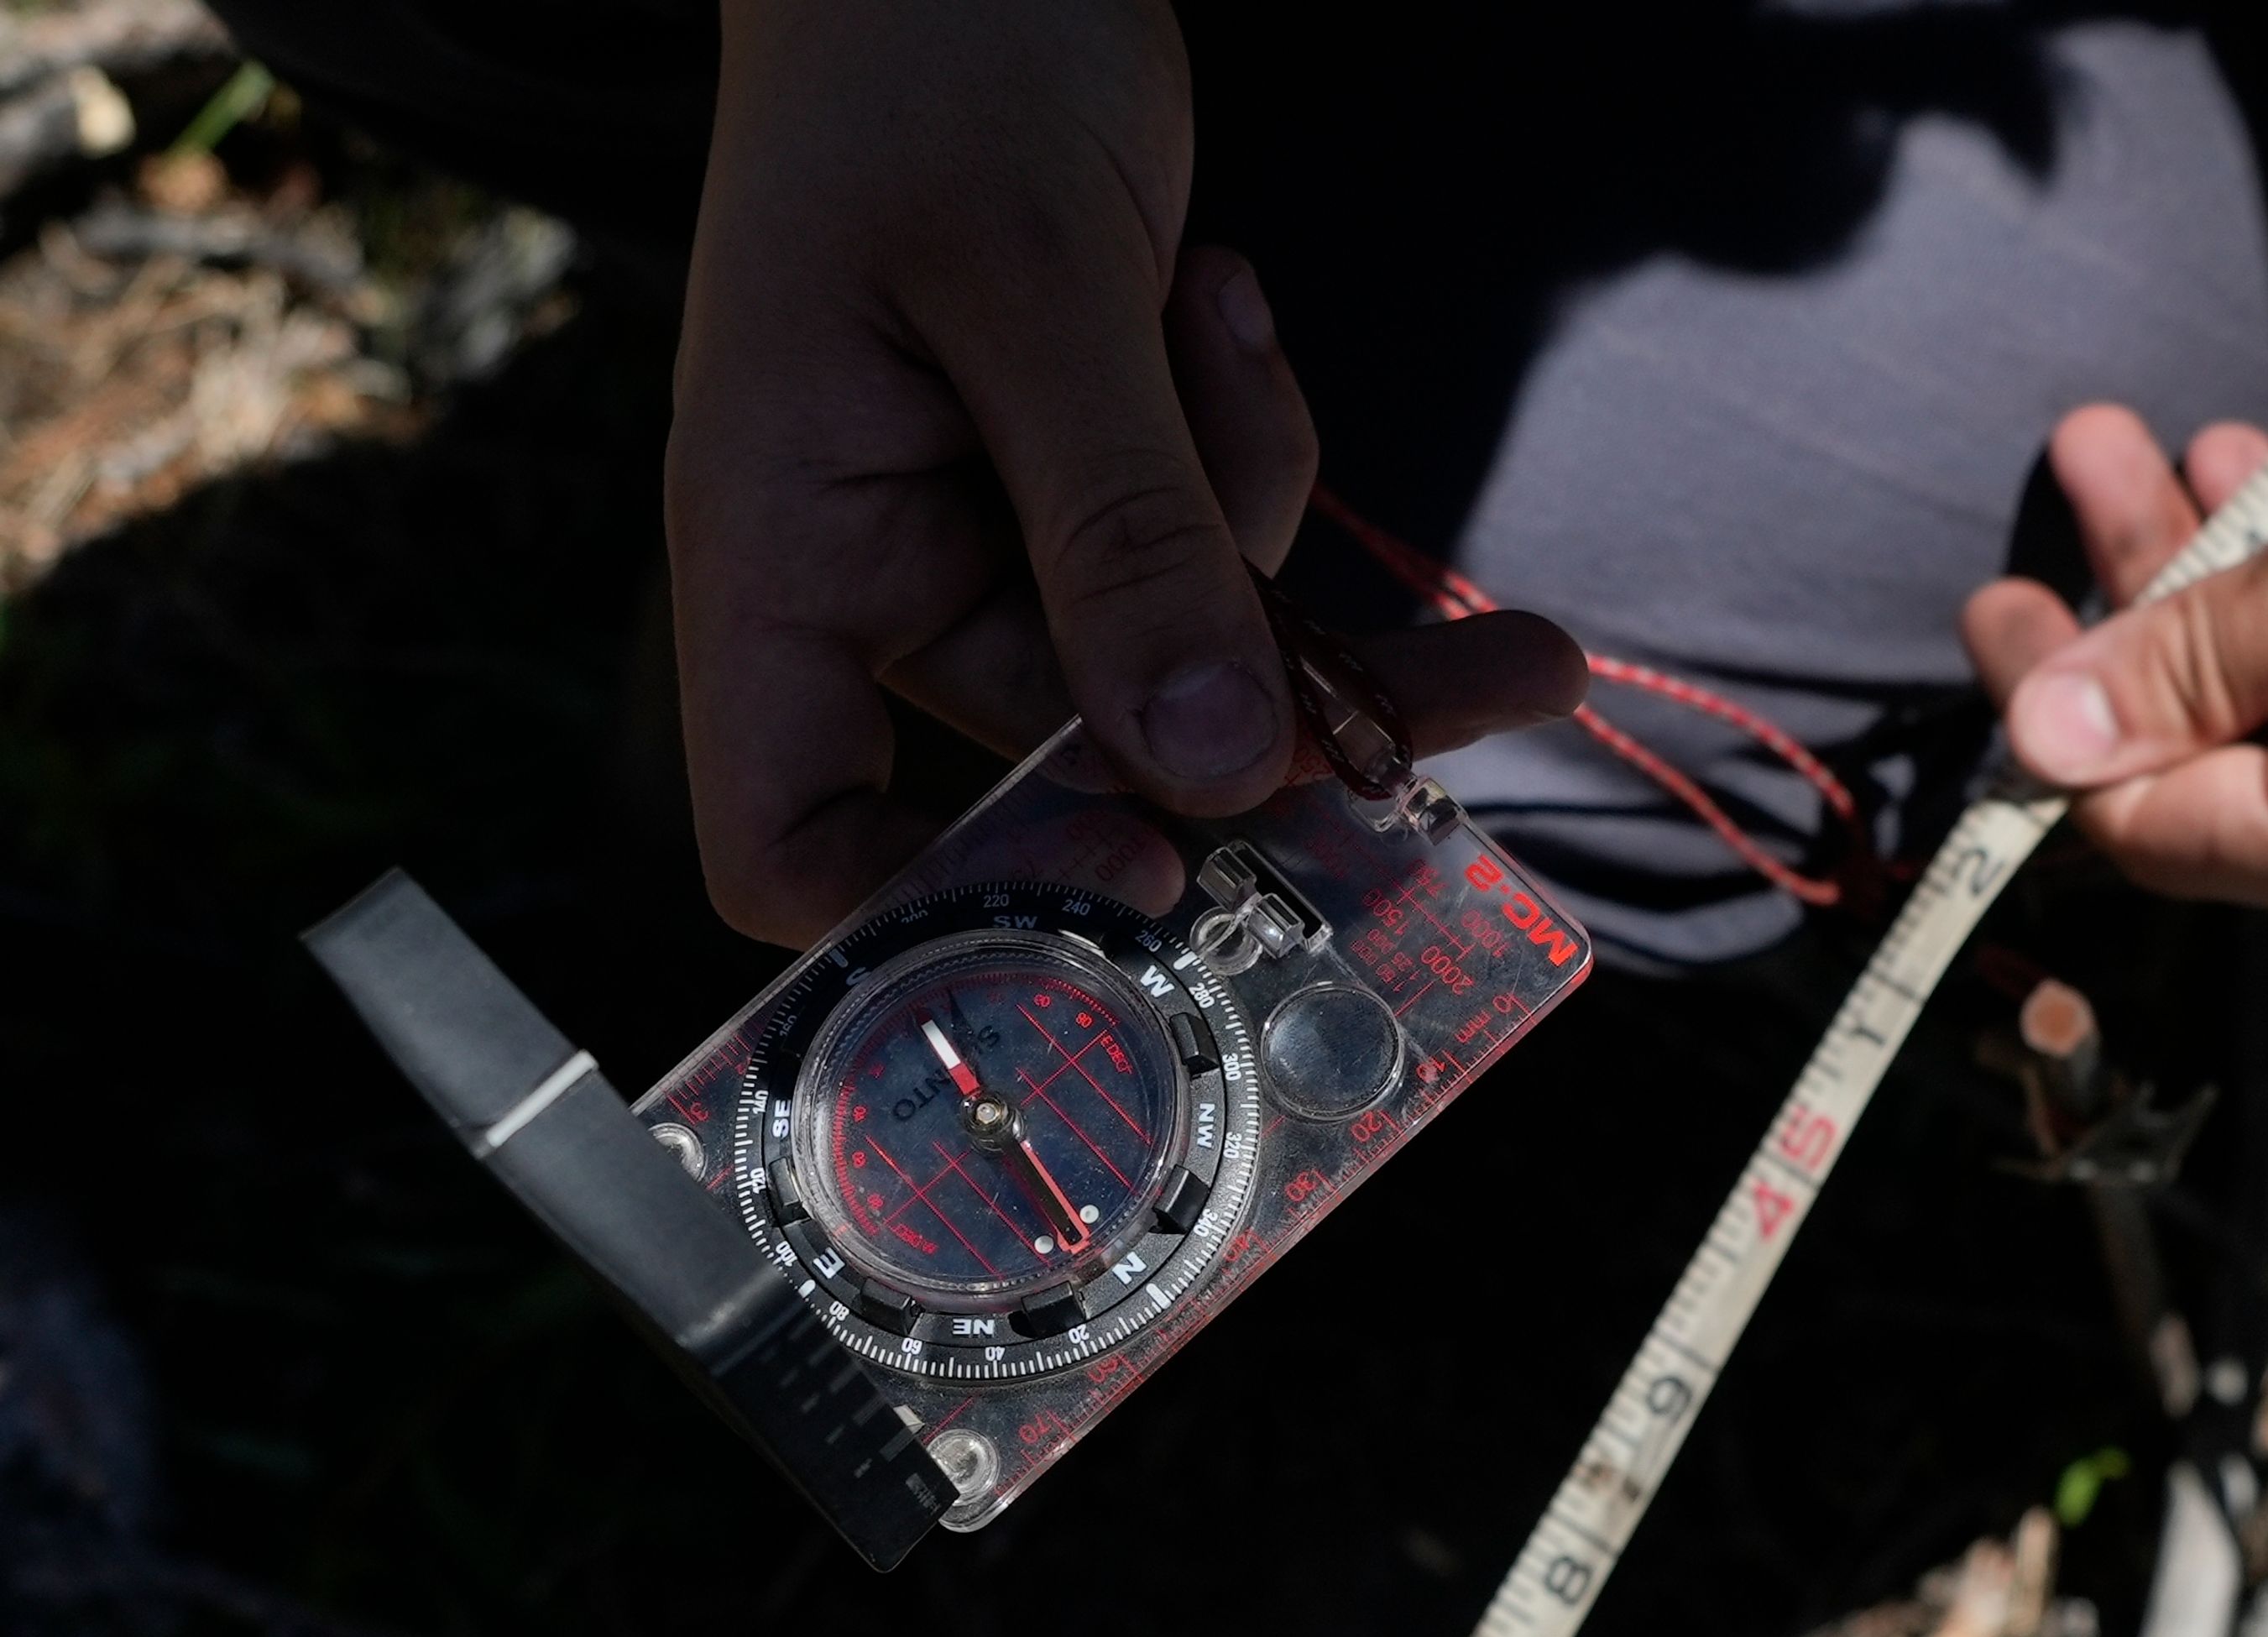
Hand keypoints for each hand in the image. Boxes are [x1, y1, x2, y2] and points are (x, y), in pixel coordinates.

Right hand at [668, 0, 1583, 944]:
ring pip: (1190, 655)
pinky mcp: (1100, 489)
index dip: (953, 908)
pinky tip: (1218, 295)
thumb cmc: (925, 57)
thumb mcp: (1029, 284)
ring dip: (1264, 527)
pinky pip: (1226, 555)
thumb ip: (1120, 529)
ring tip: (1208, 304)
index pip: (797, 850)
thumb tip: (1211, 764)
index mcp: (780, 556)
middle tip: (1475, 684)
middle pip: (1076, 761)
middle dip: (1255, 700)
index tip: (1134, 867)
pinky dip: (1262, 459)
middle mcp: (884, 582)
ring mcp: (999, 541)